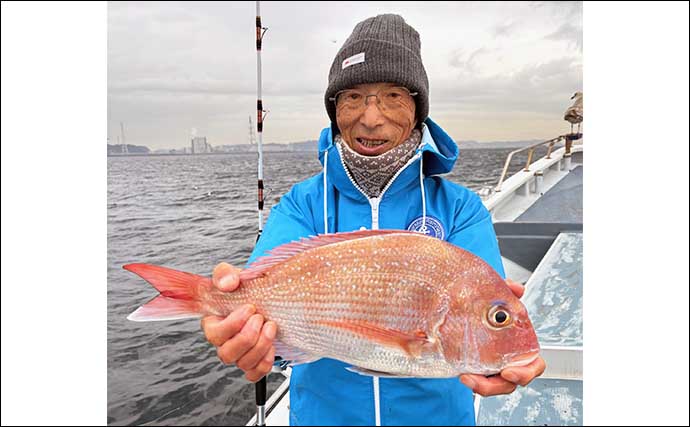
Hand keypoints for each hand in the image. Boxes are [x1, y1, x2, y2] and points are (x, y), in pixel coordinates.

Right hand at [200, 262, 276, 381]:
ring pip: (243, 364)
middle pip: (227, 354)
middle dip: (248, 337)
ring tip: (271, 326)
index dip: (232, 324)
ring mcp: (239, 355)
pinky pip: (256, 373)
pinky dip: (265, 362)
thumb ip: (224, 275)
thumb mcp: (232, 276)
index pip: (214, 334)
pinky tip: (272, 346)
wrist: (263, 298)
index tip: (250, 308)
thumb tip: (228, 283)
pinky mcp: (254, 362)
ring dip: (261, 346)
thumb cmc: (243, 290)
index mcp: (213, 324)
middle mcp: (224, 343)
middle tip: (261, 318)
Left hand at [459, 278, 545, 395]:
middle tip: (486, 378)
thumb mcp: (495, 298)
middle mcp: (507, 358)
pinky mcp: (476, 370)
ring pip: (495, 386)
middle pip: (513, 382)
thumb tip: (517, 289)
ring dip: (484, 386)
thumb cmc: (484, 308)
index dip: (526, 371)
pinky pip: (479, 384)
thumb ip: (506, 291)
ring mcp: (492, 367)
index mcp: (518, 345)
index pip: (533, 364)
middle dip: (501, 385)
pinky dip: (473, 383)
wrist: (456, 312)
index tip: (509, 370)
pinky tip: (463, 374)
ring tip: (468, 377)